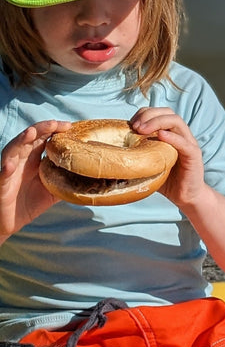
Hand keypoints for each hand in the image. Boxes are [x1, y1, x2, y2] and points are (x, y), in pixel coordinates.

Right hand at [0, 120, 70, 237]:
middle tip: (57, 123)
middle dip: (42, 128)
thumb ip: (68, 180)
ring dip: (21, 140)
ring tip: (31, 132)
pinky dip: (6, 168)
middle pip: (30, 139)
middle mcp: (21, 161)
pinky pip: (3, 175)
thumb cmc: (30, 204)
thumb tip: (92, 177)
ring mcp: (10, 172)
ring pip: (13, 150)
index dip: (53, 130)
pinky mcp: (2, 185)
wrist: (11, 223)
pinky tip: (11, 165)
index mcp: (33, 160)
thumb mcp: (54, 189)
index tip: (69, 126)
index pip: (43, 139)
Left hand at [130, 107, 206, 208]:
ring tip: (142, 130)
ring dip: (157, 121)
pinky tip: (161, 136)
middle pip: (167, 112)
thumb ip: (136, 155)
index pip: (158, 113)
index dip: (143, 114)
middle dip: (149, 115)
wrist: (186, 197)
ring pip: (176, 121)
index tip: (129, 124)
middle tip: (134, 126)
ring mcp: (189, 143)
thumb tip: (110, 155)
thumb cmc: (166, 181)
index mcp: (170, 134)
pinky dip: (172, 137)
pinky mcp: (194, 155)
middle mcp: (181, 135)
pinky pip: (184, 142)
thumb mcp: (148, 165)